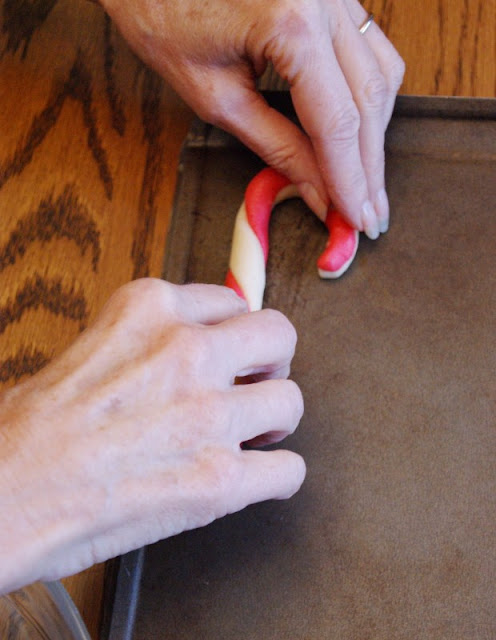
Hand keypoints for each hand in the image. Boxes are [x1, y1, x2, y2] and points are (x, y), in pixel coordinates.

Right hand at [0, 279, 304, 593]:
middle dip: (272, 361)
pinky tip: (254, 478)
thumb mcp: (89, 346)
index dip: (234, 332)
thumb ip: (148, 340)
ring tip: (251, 435)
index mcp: (150, 309)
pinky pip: (289, 470)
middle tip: (256, 383)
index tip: (233, 351)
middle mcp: (187, 352)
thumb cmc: (29, 431)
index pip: (231, 301)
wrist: (2, 496)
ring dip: (274, 421)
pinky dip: (277, 476)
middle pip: (278, 335)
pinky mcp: (219, 479)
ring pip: (291, 401)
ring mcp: (208, 414)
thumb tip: (188, 352)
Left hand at [100, 0, 403, 236]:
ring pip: (381, 74)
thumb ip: (275, 146)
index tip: (356, 220)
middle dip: (369, 167)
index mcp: (292, 22)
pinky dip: (367, 97)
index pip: (337, 122)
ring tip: (365, 183)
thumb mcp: (214, 95)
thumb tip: (316, 189)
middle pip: (368, 100)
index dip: (350, 180)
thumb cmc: (163, 13)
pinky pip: (370, 50)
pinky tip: (360, 131)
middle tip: (370, 215)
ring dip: (374, 134)